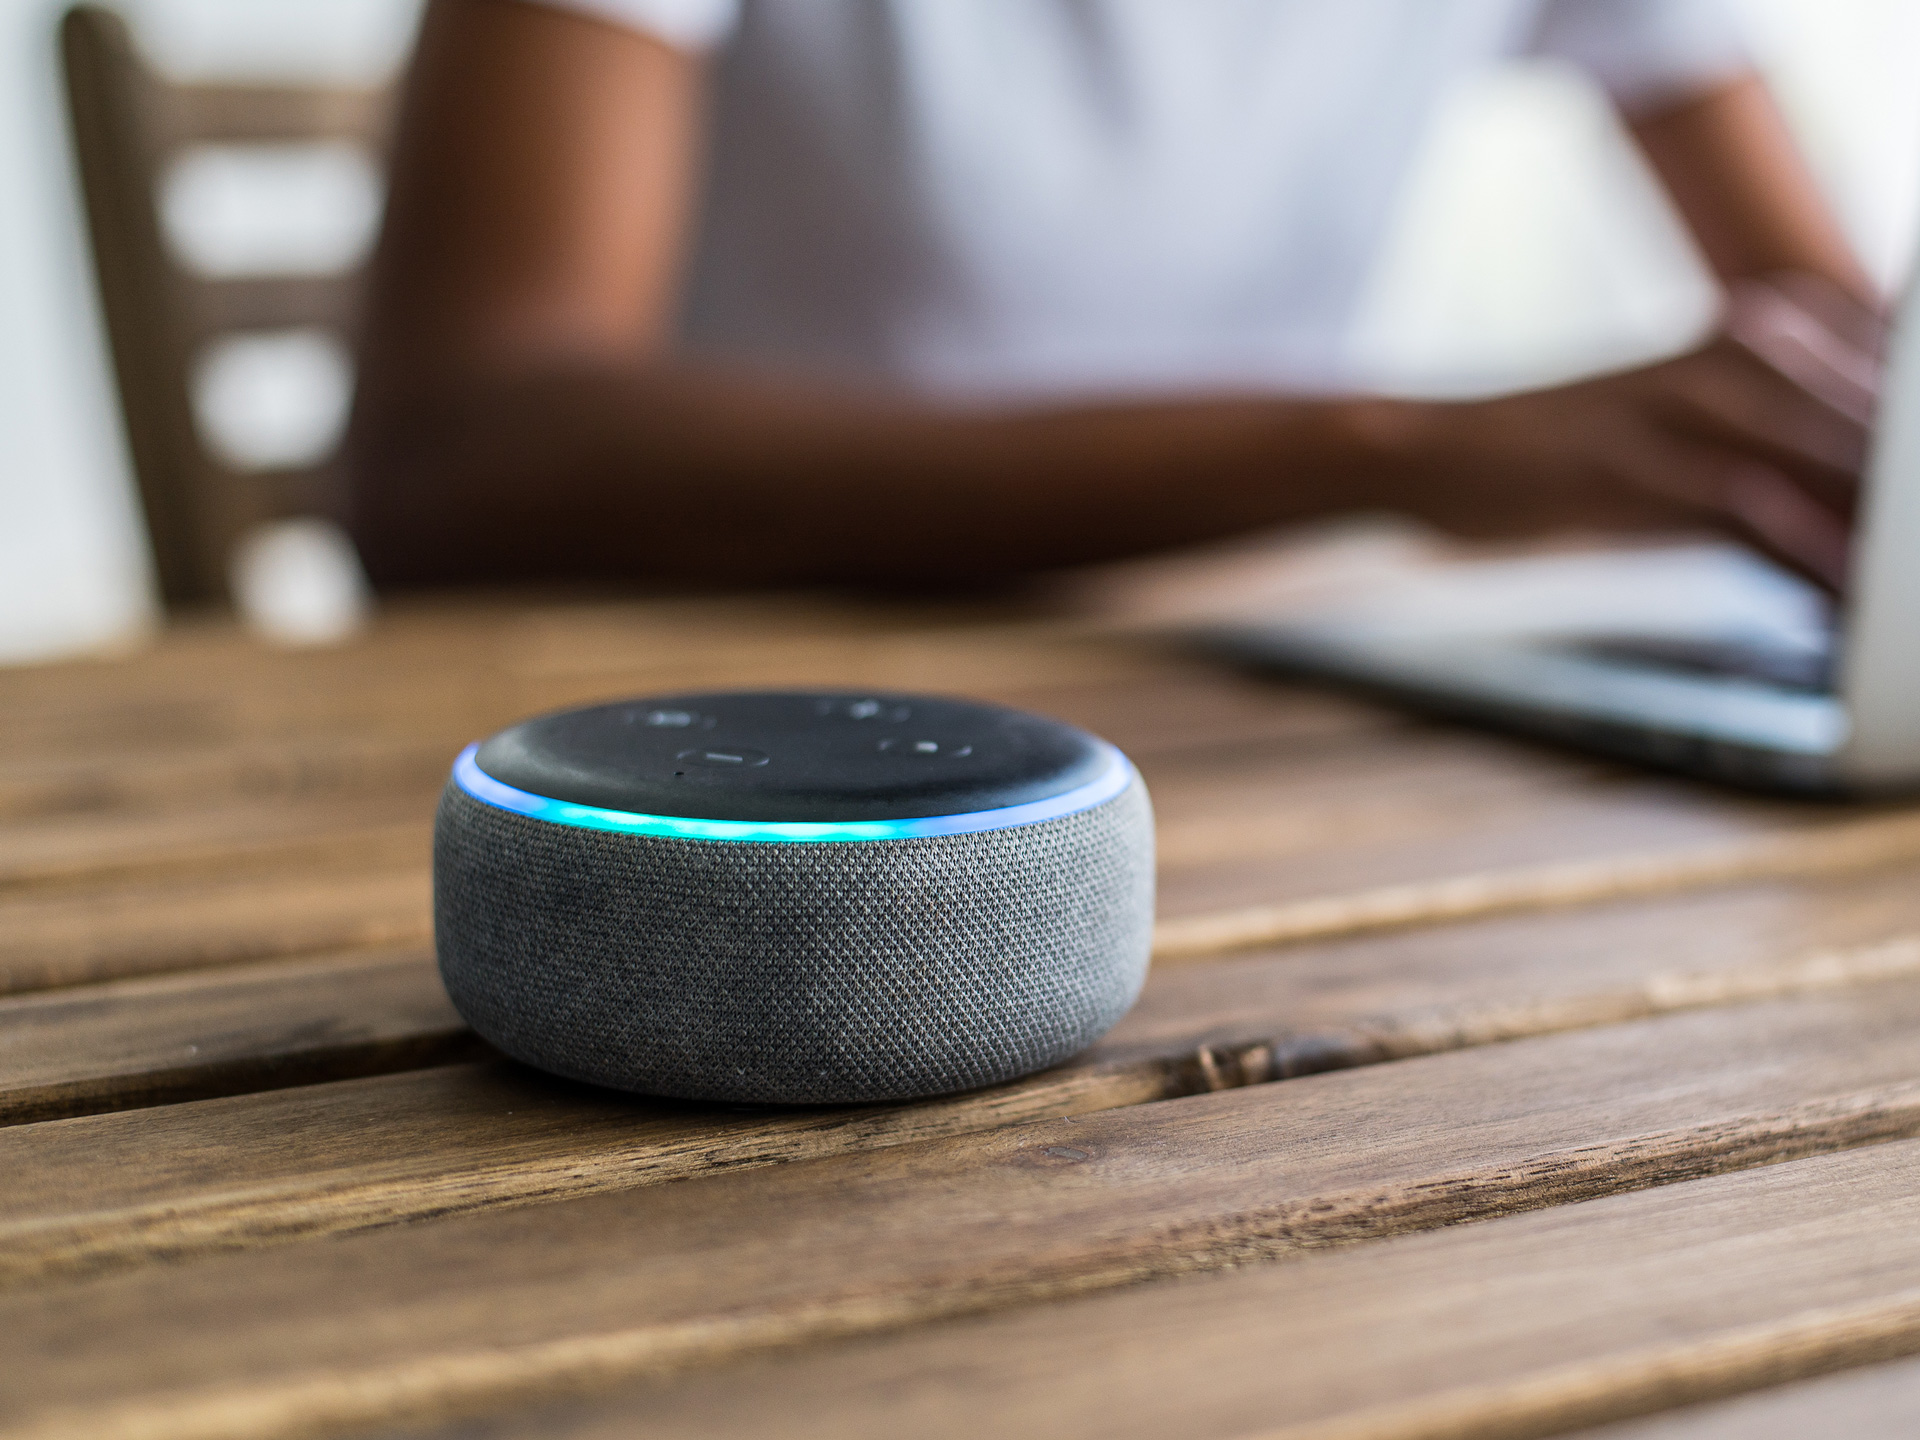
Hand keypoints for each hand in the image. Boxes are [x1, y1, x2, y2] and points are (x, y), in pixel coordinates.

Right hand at [1415, 273, 1883, 591]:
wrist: (1440, 450)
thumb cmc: (1572, 450)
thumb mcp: (1697, 423)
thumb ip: (1796, 445)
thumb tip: (1881, 508)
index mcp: (1774, 324)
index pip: (1900, 388)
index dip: (1912, 468)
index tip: (1918, 539)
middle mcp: (1746, 344)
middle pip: (1884, 431)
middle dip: (1909, 509)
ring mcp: (1691, 402)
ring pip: (1838, 468)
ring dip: (1884, 543)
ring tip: (1903, 599)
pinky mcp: (1641, 463)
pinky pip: (1755, 516)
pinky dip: (1809, 565)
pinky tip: (1844, 610)